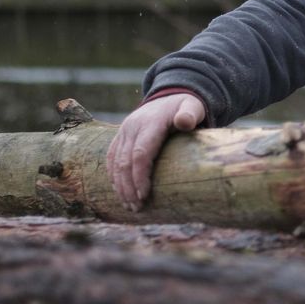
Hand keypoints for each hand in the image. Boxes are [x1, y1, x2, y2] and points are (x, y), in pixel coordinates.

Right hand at [106, 93, 204, 211]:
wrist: (170, 95)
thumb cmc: (187, 107)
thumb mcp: (193, 107)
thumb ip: (190, 114)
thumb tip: (184, 122)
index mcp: (150, 123)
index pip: (141, 154)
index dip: (140, 176)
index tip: (144, 195)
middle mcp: (132, 127)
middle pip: (125, 162)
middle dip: (129, 187)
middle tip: (136, 208)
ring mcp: (124, 131)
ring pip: (115, 162)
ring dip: (120, 186)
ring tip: (129, 206)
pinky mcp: (120, 136)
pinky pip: (111, 158)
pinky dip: (113, 176)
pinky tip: (119, 192)